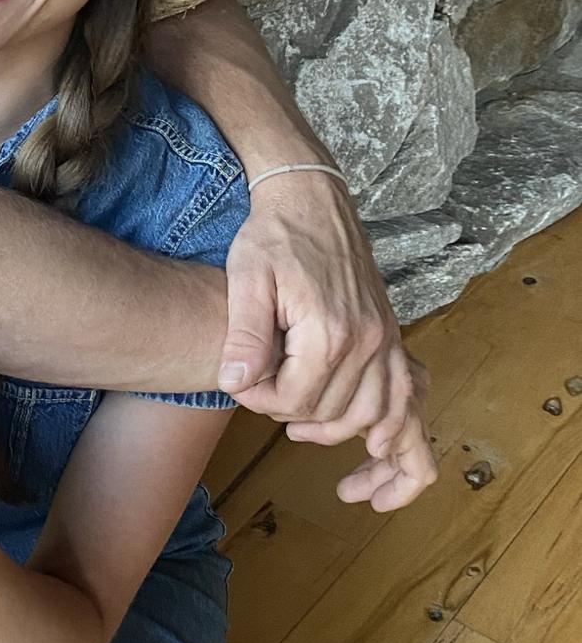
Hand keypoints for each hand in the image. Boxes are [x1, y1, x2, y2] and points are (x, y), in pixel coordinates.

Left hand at [220, 170, 437, 503]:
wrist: (311, 196)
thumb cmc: (274, 233)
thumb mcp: (247, 277)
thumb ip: (245, 334)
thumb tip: (234, 385)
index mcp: (331, 330)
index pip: (297, 400)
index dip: (261, 403)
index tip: (239, 384)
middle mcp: (369, 340)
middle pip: (337, 414)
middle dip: (295, 418)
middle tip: (261, 402)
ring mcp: (386, 338)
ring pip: (381, 415)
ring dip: (350, 439)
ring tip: (313, 446)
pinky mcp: (389, 333)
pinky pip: (408, 393)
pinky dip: (400, 426)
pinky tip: (381, 446)